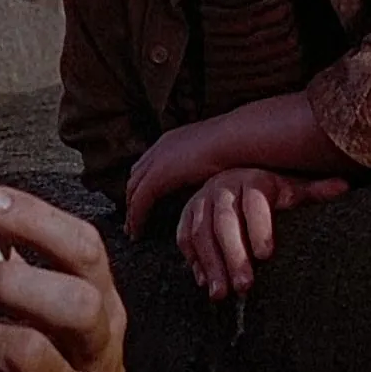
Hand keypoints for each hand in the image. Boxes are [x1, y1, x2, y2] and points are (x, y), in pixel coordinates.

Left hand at [125, 119, 228, 237]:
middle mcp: (160, 149)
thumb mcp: (218, 154)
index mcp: (173, 141)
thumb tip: (215, 177)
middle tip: (131, 220)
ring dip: (131, 212)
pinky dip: (136, 218)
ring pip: (133, 191)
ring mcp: (156, 161)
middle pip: (136, 177)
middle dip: (132, 198)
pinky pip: (139, 202)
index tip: (143, 200)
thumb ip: (208, 165)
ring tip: (133, 231)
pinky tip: (138, 233)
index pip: (149, 164)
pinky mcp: (157, 177)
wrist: (238, 139)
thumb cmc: (239, 146)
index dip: (144, 183)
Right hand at [178, 168, 348, 299]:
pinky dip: (193, 261)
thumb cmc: (271, 192)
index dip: (260, 227)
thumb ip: (315, 192)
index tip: (267, 255)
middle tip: (245, 286)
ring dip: (211, 264)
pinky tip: (204, 283)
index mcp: (253, 178)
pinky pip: (185, 238)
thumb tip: (344, 186)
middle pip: (225, 221)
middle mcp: (223, 186)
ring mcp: (201, 200)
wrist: (234, 179)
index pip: (255, 202)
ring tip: (221, 294)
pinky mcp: (187, 215)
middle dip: (233, 255)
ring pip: (201, 233)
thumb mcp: (294, 189)